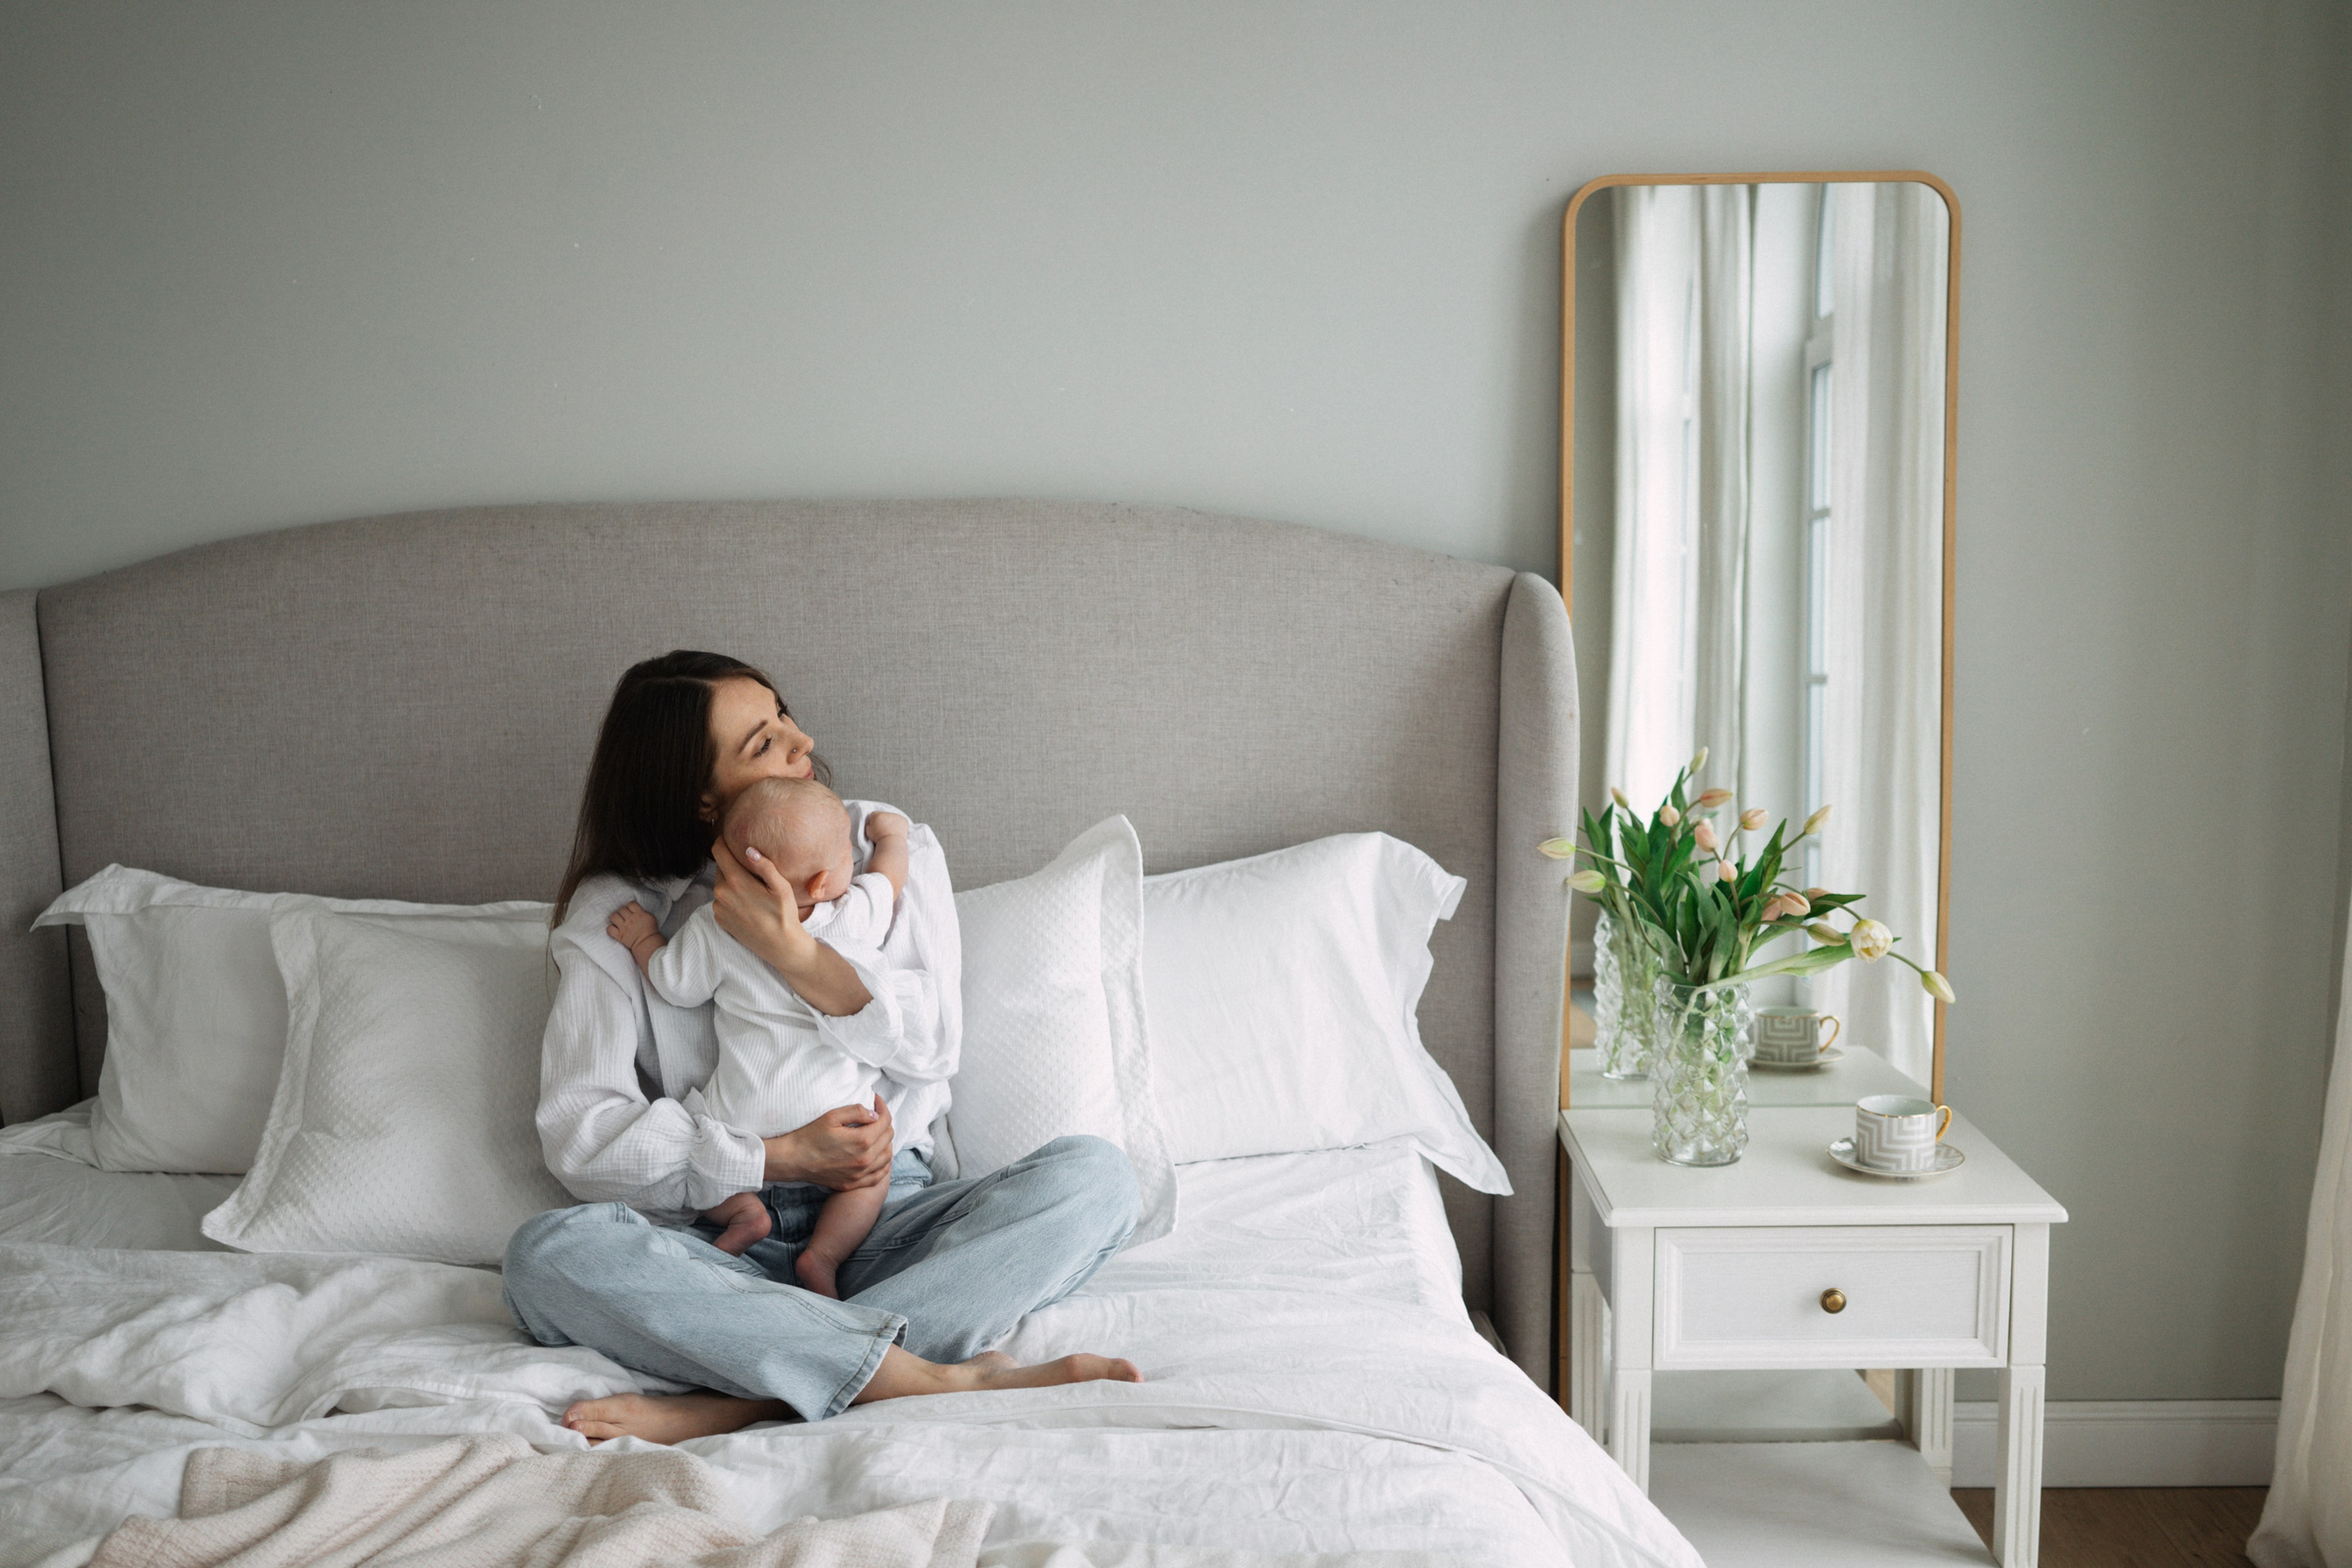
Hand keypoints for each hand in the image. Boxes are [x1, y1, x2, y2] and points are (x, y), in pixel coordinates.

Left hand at [606, 901, 661, 966]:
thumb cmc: (650, 931)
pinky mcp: (620, 935)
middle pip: (621, 909)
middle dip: (622, 912)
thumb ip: (642, 911)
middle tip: (625, 916)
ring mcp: (624, 928)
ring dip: (615, 917)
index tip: (631, 910)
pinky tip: (615, 929)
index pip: (631, 904)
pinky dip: (611, 928)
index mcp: (639, 914)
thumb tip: (635, 909)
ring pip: (614, 916)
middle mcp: (631, 919)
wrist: (647, 943)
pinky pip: (610, 929)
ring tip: (618, 920)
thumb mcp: (650, 917)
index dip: (630, 906)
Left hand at [714, 835, 873, 1016]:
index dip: (723, 841)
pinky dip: (731, 898)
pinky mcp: (719, 919)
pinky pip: (722, 900)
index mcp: (735, 881)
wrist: (780, 946)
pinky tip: (748, 905)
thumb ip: (764, 866)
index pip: (718, 851)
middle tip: (752, 872)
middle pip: (721, 868)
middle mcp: (721, 893)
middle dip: (732, 865)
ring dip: (732, 883)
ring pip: (721, 884)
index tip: (730, 838)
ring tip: (752, 891)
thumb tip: (748, 849)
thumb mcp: (781, 887)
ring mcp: (718, 907)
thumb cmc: (784, 915)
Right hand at [763, 1096, 894, 1188]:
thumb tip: (875, 1115)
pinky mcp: (854, 1183)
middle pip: (888, 1137)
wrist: (793, 1160)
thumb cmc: (810, 1136)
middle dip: (885, 1122)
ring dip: (886, 1142)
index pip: (885, 1121)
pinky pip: (879, 1175)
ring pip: (887, 1156)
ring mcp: (860, 1175)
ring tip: (876, 1133)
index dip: (882, 1107)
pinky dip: (883, 1163)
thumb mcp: (832, 1117)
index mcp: (861, 1141)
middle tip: (875, 1115)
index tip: (876, 1101)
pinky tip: (878, 1155)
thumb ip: (857, 1112)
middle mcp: (865, 1160)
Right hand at [864, 810, 908, 845]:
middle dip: (883, 821)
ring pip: (892, 817)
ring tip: (890, 832)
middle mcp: (887, 813)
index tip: (876, 828)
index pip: (874, 815)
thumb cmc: (879, 839)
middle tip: (884, 830)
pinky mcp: (904, 820)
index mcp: (877, 815)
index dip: (874, 822)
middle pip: (883, 815)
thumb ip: (869, 824)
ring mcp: (896, 816)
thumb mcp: (868, 832)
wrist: (891, 843)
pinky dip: (899, 825)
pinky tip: (897, 831)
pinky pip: (900, 820)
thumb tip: (871, 822)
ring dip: (891, 822)